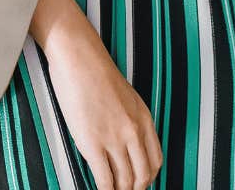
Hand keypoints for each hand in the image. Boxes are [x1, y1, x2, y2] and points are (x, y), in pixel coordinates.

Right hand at [45, 34, 162, 189]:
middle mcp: (134, 131)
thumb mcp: (126, 97)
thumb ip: (130, 119)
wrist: (79, 59)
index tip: (138, 183)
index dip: (147, 178)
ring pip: (125, 180)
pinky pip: (105, 178)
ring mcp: (115, 138)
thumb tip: (124, 140)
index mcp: (144, 119)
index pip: (154, 160)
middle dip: (134, 189)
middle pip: (143, 175)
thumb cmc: (95, 72)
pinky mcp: (93, 143)